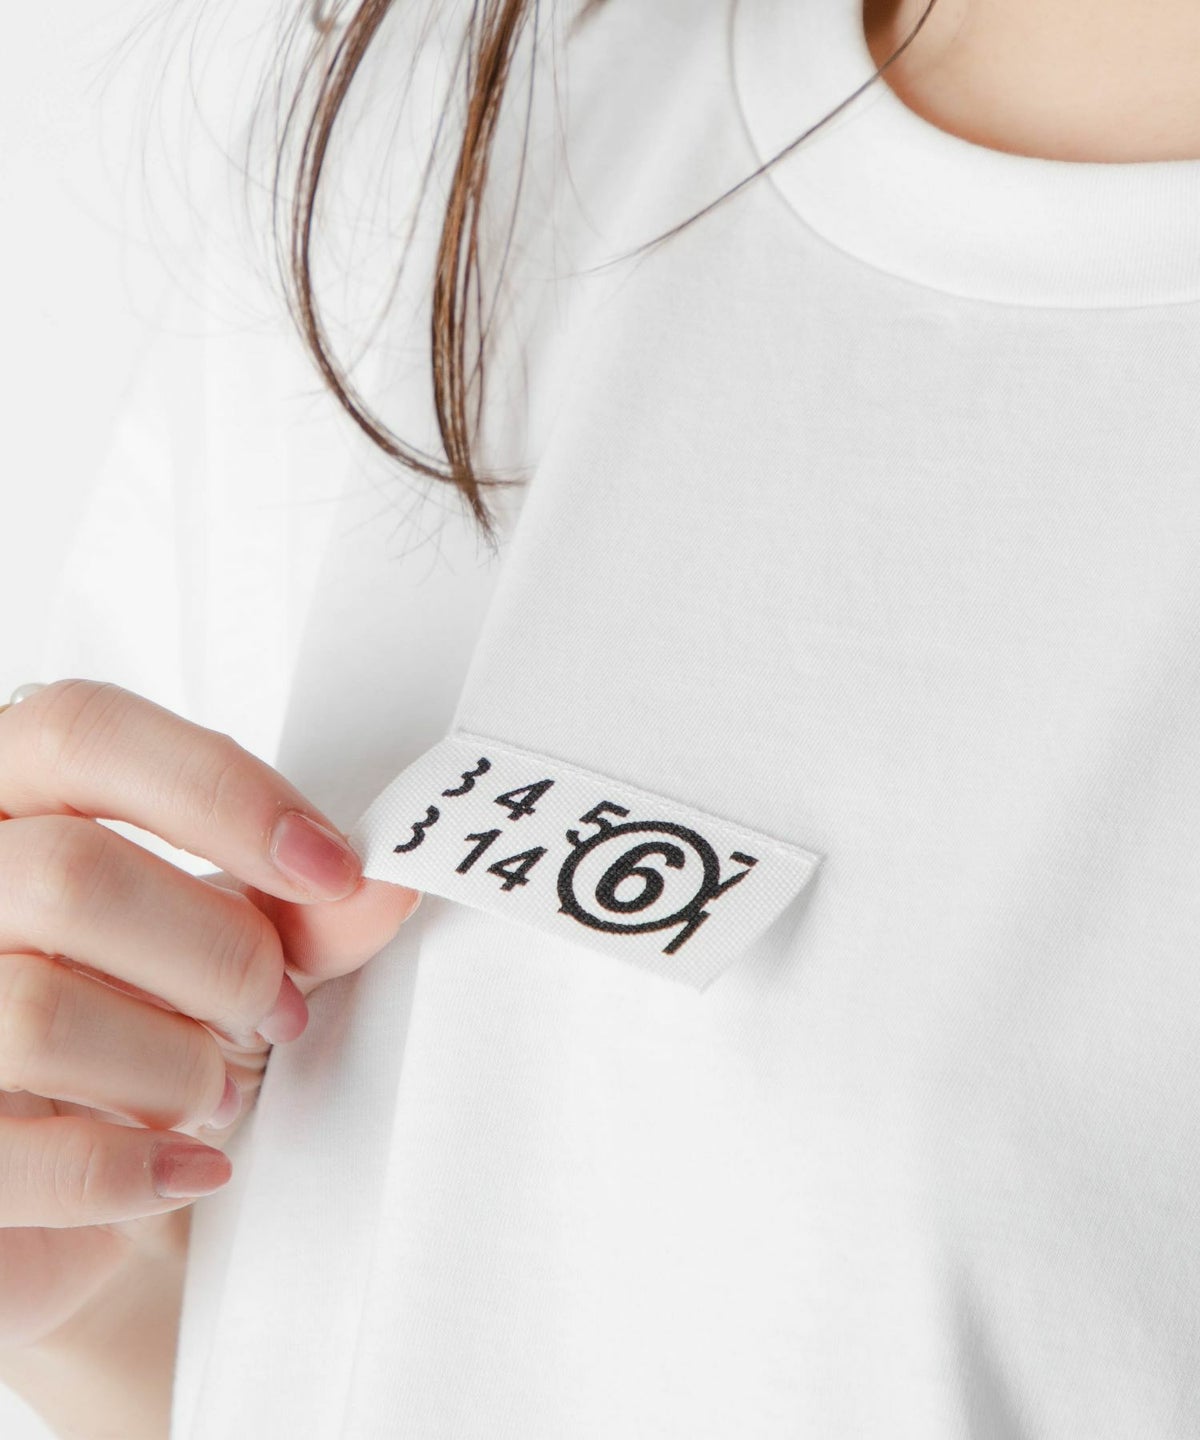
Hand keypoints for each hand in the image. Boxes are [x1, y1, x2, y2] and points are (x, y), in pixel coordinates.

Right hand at [0, 680, 420, 1348]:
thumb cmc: (131, 1041)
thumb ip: (296, 913)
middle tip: (274, 1010)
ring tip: (213, 1090)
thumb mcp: (220, 953)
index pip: (84, 734)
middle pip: (70, 878)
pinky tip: (187, 1166)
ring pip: (41, 1015)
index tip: (330, 867)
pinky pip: (28, 1157)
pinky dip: (139, 1169)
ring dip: (177, 1067)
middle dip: (217, 956)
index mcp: (5, 802)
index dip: (223, 792)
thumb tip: (387, 883)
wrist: (62, 1187)